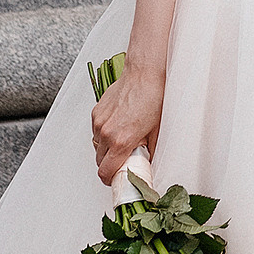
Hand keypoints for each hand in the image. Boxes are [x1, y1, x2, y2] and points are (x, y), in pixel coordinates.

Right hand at [92, 57, 163, 185]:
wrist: (145, 73)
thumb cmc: (154, 98)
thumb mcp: (157, 130)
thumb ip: (150, 151)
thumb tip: (148, 163)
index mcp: (122, 141)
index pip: (105, 172)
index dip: (110, 180)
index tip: (117, 180)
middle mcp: (106, 133)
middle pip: (99, 162)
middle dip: (110, 165)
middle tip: (124, 161)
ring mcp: (99, 122)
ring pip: (96, 146)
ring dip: (106, 150)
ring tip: (122, 142)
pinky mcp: (96, 112)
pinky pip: (96, 132)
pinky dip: (104, 135)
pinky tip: (118, 127)